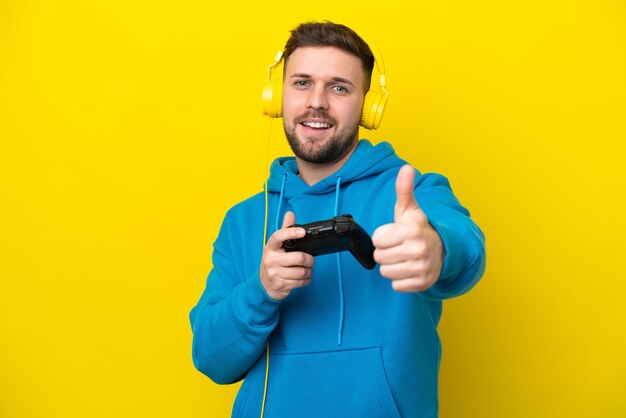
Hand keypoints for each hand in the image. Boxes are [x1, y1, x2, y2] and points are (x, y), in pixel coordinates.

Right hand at [260, 211, 314, 299]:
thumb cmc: (273, 261)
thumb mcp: (276, 246)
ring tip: (308, 269)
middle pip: (299, 257)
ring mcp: (275, 273)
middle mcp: (271, 260)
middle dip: (310, 260)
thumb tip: (290, 214)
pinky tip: (305, 277)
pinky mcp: (281, 285)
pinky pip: (301, 282)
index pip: (278, 236)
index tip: (302, 232)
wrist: (264, 284)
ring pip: (302, 271)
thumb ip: (285, 230)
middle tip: (311, 260)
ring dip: (309, 271)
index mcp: (270, 247)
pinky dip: (307, 280)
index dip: (291, 233)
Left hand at [372, 165, 443, 292]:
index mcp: (412, 231)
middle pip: (379, 258)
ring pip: (386, 272)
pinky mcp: (423, 283)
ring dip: (392, 267)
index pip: (377, 240)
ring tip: (404, 258)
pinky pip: (396, 286)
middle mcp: (419, 250)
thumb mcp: (409, 209)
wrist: (443, 249)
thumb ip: (404, 189)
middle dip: (386, 253)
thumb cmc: (419, 228)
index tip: (395, 235)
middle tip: (399, 247)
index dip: (383, 237)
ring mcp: (422, 268)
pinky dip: (401, 280)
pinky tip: (409, 269)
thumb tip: (406, 168)